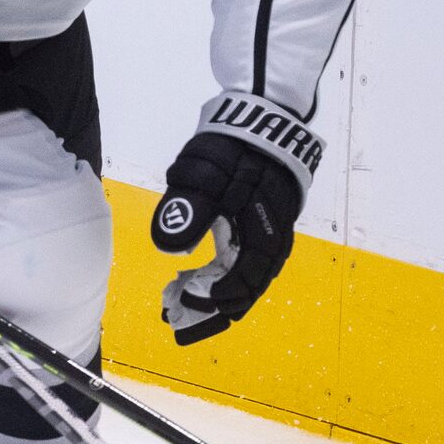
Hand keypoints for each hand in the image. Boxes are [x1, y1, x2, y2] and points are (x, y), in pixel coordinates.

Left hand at [151, 130, 303, 344]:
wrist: (262, 116)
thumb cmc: (234, 148)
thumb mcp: (205, 175)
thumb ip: (188, 209)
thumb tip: (171, 250)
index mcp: (264, 235)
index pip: (242, 284)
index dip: (211, 300)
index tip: (179, 303)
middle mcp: (272, 240)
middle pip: (246, 289)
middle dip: (212, 311)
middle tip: (177, 327)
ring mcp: (268, 231)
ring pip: (246, 277)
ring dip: (216, 295)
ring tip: (182, 307)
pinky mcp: (260, 222)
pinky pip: (245, 261)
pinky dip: (223, 275)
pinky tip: (196, 278)